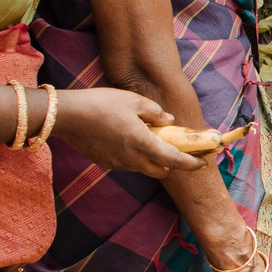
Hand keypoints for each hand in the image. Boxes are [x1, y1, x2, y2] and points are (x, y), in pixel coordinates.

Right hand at [52, 88, 203, 177]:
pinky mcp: (105, 163)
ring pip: (143, 167)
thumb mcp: (134, 100)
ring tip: (147, 138)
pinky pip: (126, 163)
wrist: (67, 116)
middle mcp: (132, 159)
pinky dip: (133, 156)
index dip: (192, 164)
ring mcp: (117, 163)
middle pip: (161, 170)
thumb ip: (156, 112)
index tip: (204, 163)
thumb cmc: (102, 104)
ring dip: (151, 158)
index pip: (175, 161)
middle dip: (172, 163)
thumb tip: (168, 121)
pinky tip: (125, 139)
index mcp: (143, 144)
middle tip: (176, 149)